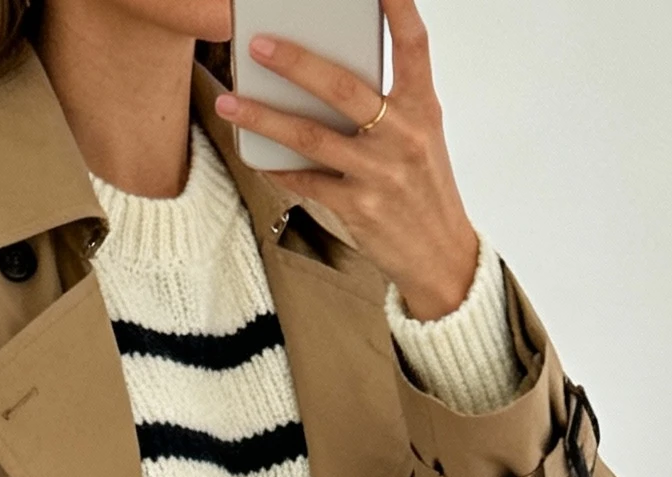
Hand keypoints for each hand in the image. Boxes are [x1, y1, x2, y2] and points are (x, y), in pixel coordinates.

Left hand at [214, 0, 479, 319]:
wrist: (440, 256)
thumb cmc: (423, 188)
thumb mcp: (420, 136)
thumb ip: (386, 103)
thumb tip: (325, 75)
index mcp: (424, 107)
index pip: (413, 43)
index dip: (397, 6)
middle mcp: (403, 135)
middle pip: (342, 88)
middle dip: (295, 63)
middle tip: (258, 45)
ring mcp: (379, 173)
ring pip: (311, 137)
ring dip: (264, 117)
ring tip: (230, 101)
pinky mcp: (359, 208)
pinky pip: (307, 180)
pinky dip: (277, 166)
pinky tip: (253, 151)